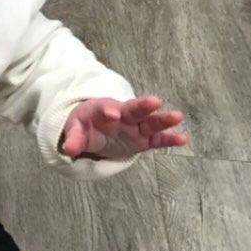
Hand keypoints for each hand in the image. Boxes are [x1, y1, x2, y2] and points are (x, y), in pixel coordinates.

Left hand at [60, 95, 187, 159]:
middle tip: (154, 101)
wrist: (97, 128)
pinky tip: (182, 138)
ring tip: (177, 116)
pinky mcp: (143, 140)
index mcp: (103, 109)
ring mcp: (135, 127)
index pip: (104, 108)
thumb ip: (74, 138)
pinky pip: (157, 139)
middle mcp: (122, 116)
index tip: (112, 112)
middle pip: (133, 109)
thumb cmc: (86, 125)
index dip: (108, 110)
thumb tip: (68, 150)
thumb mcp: (75, 129)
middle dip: (143, 105)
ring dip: (162, 119)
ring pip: (150, 122)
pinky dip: (169, 139)